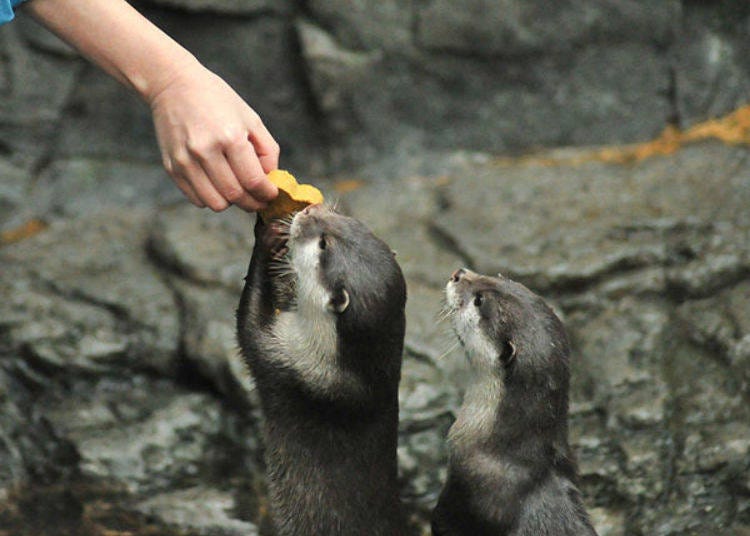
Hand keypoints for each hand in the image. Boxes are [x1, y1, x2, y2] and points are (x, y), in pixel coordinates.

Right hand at [148, 62, 279, 211]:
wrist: (172, 84)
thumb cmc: (217, 99)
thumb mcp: (250, 118)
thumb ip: (267, 151)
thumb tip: (270, 181)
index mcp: (230, 137)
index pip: (254, 181)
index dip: (267, 194)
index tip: (271, 195)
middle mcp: (205, 151)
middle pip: (235, 196)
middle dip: (252, 203)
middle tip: (259, 199)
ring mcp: (185, 161)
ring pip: (215, 204)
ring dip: (231, 202)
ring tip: (237, 189)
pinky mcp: (172, 167)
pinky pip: (197, 199)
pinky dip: (211, 198)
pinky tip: (217, 184)